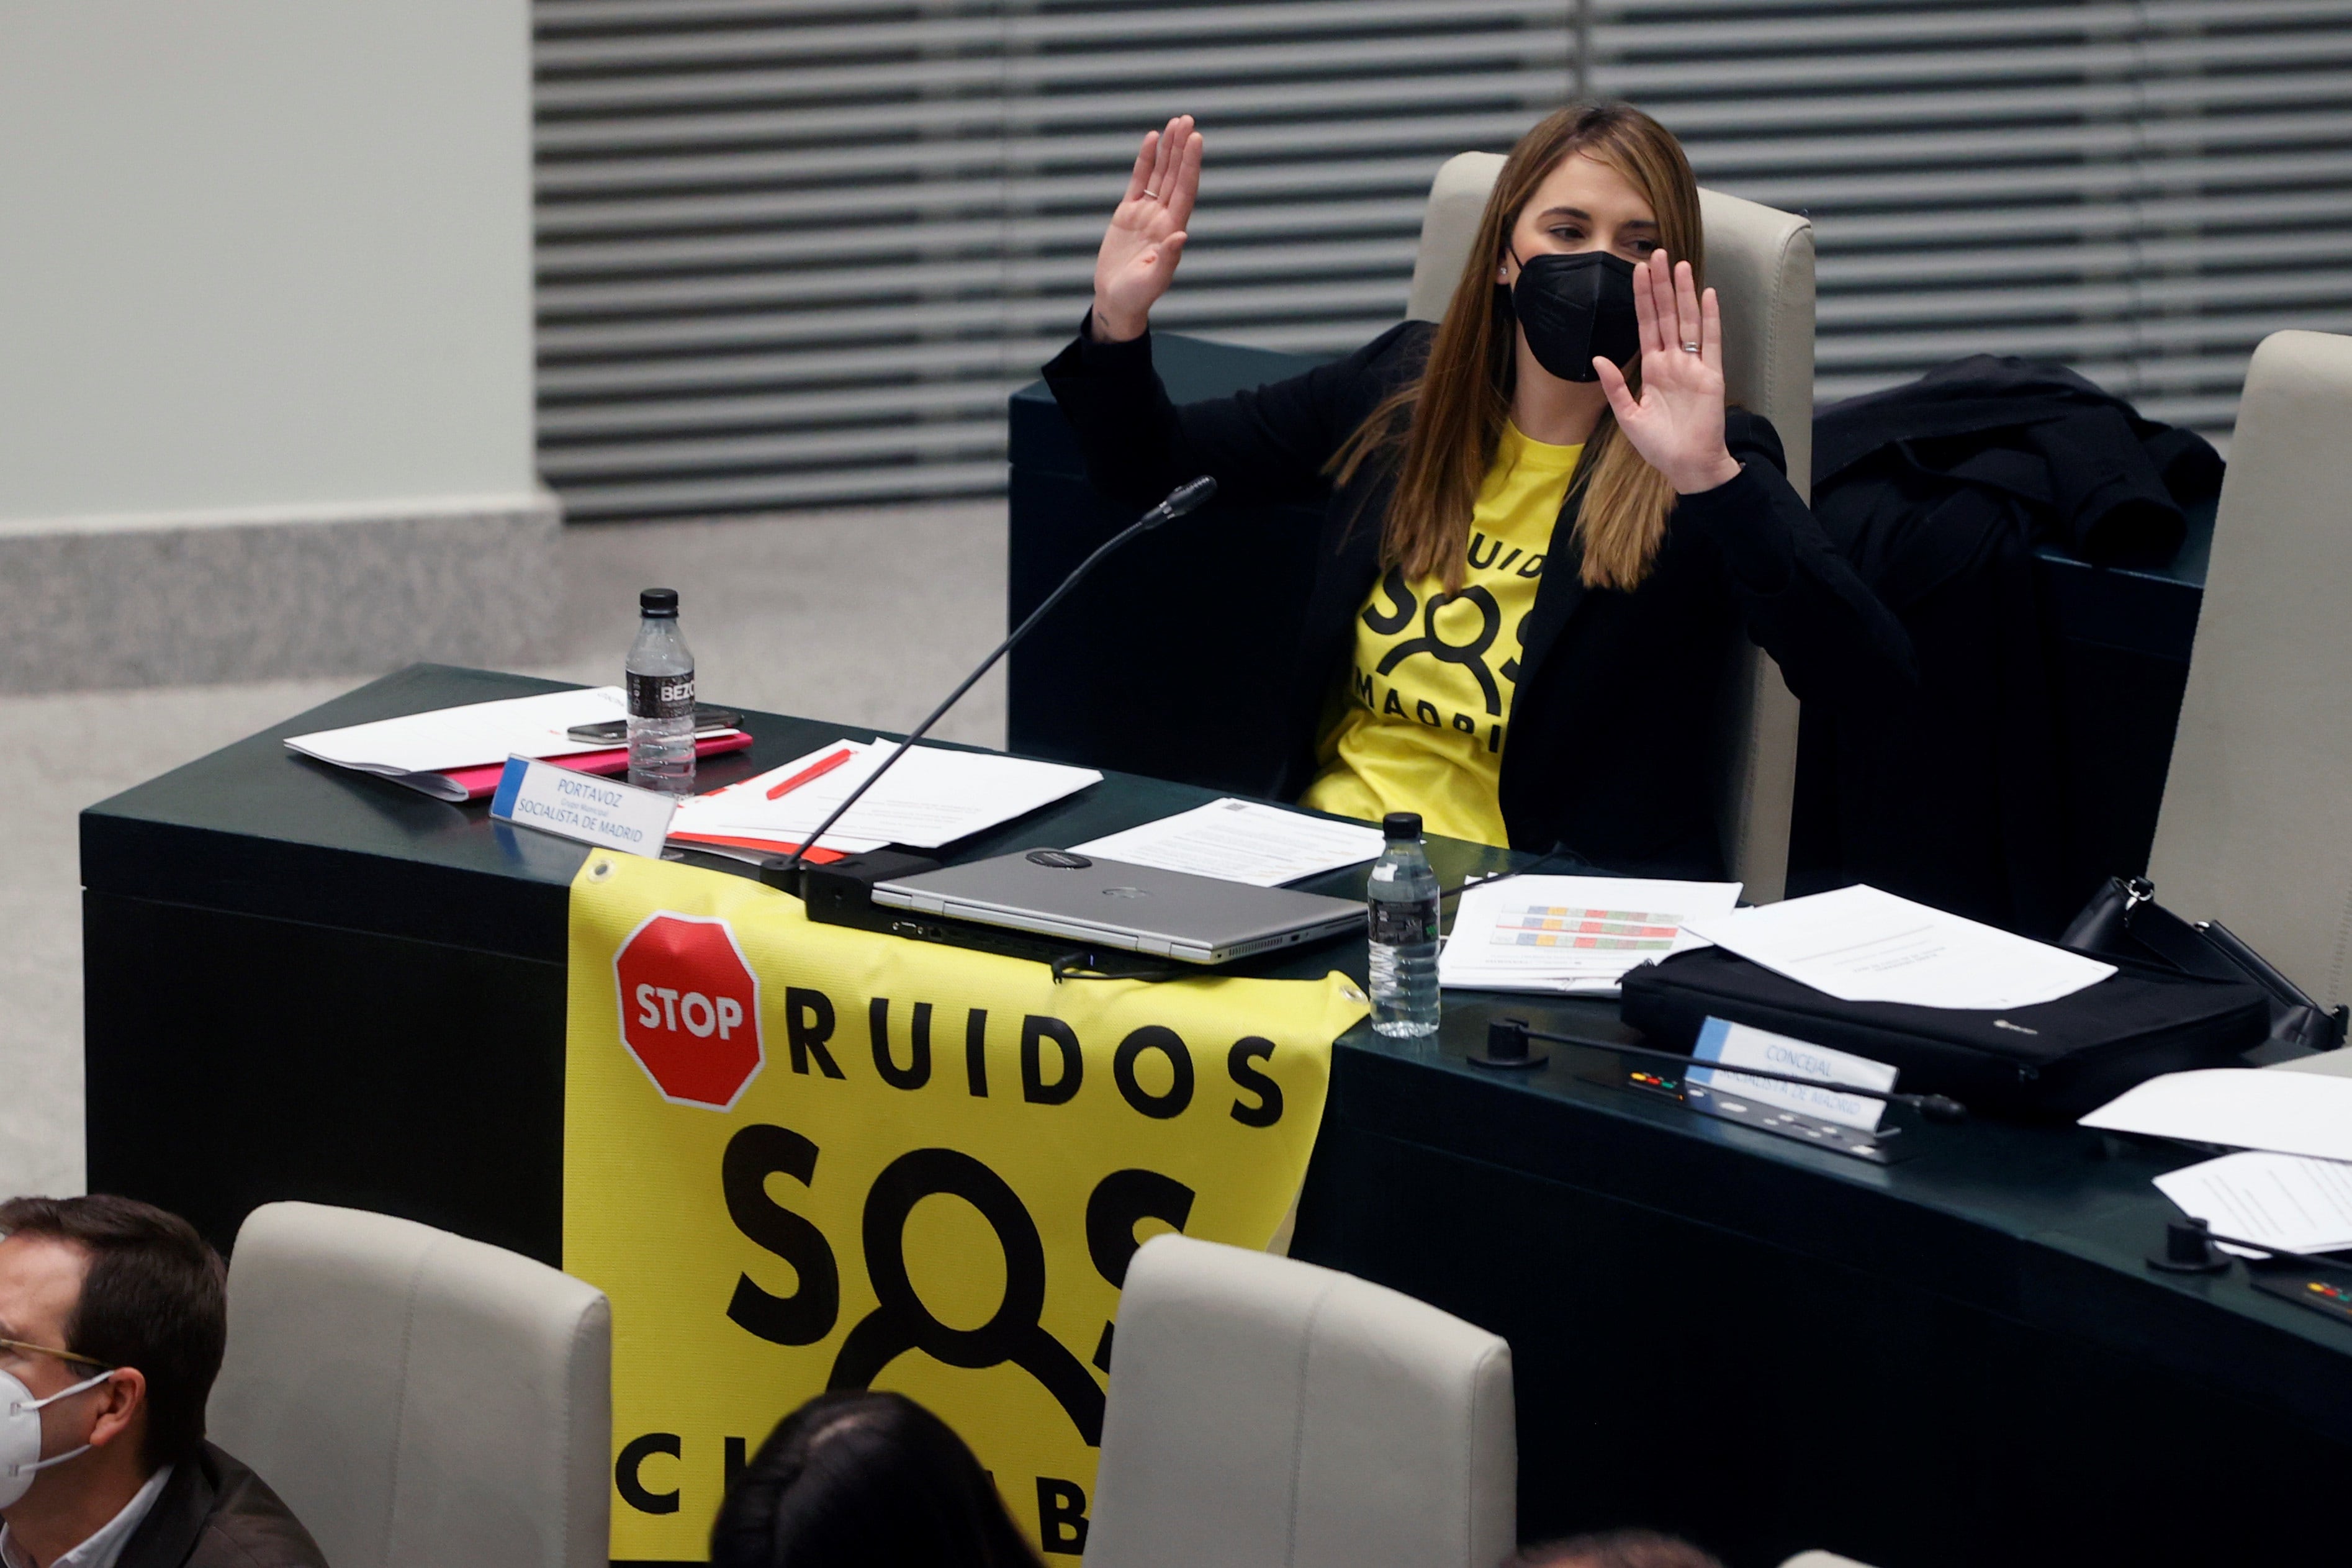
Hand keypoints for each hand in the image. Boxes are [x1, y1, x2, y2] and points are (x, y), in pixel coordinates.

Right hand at [1090, 115, 1202, 341]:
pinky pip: (1139, 181)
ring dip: (1169, 150)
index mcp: (1172, 230)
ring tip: (1176, 123)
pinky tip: (1153, 140)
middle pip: (1175, 176)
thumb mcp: (1153, 280)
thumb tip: (1181, 236)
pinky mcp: (1128, 214)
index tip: (1195, 140)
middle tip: (1187, 120)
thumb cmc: (1137, 296)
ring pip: (1160, 174)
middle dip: (1182, 148)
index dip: (1190, 165)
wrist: (1116, 301)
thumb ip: (1168, 258)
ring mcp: (1146, 213)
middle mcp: (1163, 217)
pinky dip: (1145, 161)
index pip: (1185, 190)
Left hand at [1594, 252, 1740, 493]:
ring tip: (1679, 265)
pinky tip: (1707, 295)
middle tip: (1656, 253)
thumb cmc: (1659, 446)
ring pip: (1687, 321)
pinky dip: (1710, 318)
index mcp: (1653, 369)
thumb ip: (1614, 386)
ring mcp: (1693, 366)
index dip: (1642, 298)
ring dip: (1683, 293)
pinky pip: (1711, 341)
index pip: (1646, 325)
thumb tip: (1598, 356)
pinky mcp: (1711, 375)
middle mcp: (1673, 361)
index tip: (1637, 271)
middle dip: (1660, 285)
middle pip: (1666, 315)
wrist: (1687, 466)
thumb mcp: (1628, 416)